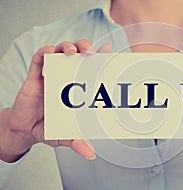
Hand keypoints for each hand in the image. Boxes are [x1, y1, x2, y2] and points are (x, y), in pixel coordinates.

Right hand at [0, 39, 111, 161]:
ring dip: (68, 46)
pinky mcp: (34, 77)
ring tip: (73, 51)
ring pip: (60, 51)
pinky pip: (38, 59)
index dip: (100, 57)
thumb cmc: (49, 128)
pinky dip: (44, 53)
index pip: (91, 67)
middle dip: (85, 47)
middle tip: (91, 52)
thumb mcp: (65, 135)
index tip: (109, 50)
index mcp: (77, 88)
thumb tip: (90, 154)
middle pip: (78, 53)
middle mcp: (66, 78)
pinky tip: (49, 52)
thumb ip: (77, 142)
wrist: (26, 130)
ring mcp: (51, 75)